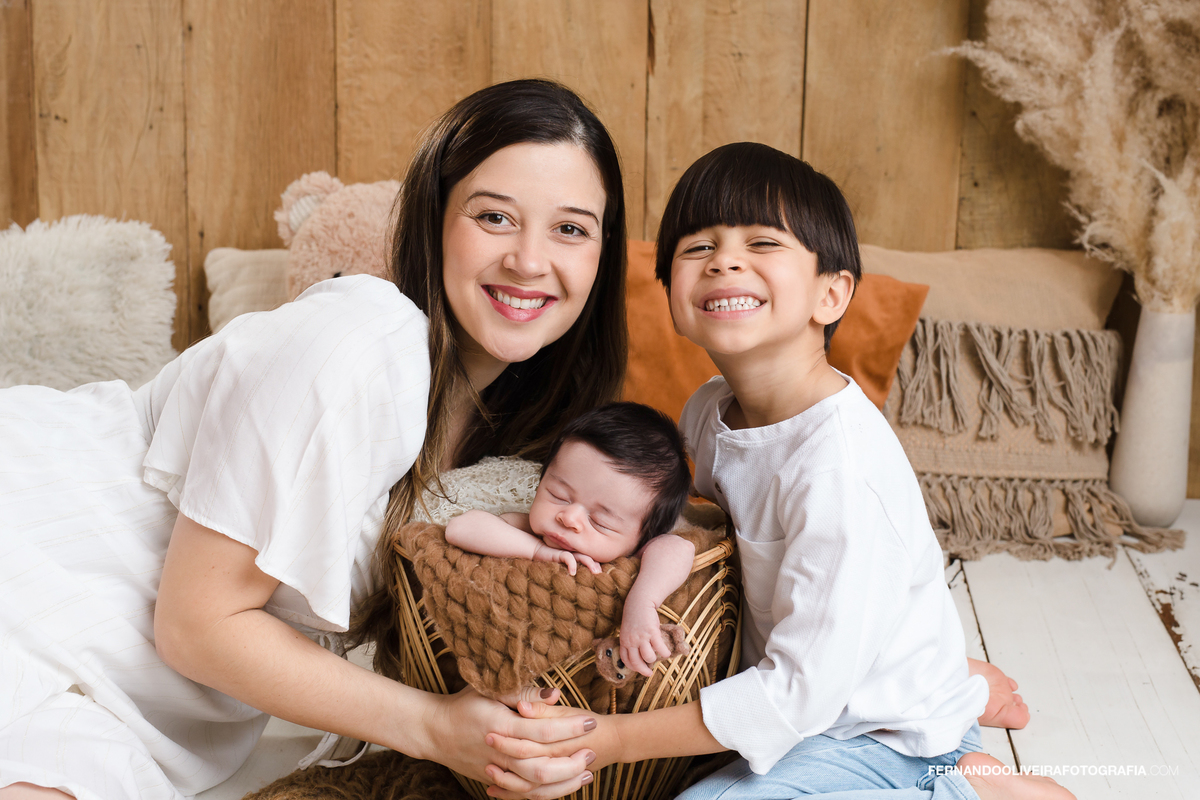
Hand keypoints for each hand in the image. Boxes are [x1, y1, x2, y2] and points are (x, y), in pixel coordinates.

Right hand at [429, 688, 595, 794]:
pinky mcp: (493, 781)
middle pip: (541, 767)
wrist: (434, 730)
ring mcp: (495, 770)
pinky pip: (522, 794)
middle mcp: (499, 752)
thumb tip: (556, 695)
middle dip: (570, 763)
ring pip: (533, 786)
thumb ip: (524, 692)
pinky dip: (544, 793)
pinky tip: (563, 787)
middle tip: (592, 752)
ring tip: (585, 773)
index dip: (569, 728)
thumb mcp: (490, 689)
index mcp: (501, 725)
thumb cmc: (464, 703)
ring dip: (562, 783)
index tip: (590, 721)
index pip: (542, 731)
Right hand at [532, 543, 600, 575]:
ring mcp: (566, 551)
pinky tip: (573, 572)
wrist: (534, 549)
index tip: (603, 574)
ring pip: (582, 556)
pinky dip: (572, 564)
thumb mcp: (561, 565)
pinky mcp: (558, 553)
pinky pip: (567, 557)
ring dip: (589, 563)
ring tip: (596, 571)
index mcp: (575, 555)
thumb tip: (576, 581)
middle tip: (603, 573)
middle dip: (596, 565)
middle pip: (588, 557)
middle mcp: (573, 552)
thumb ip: (569, 569)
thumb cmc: (548, 559)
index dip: (596, 565)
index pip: (589, 559)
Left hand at [619, 599, 670, 677]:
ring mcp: (641, 637)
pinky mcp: (652, 632)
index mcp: (623, 641)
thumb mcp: (627, 630)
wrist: (640, 601)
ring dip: (655, 659)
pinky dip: (664, 653)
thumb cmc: (635, 616)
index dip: (633, 667)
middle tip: (649, 673)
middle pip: (636, 662)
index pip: (626, 660)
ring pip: (648, 657)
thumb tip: (637, 653)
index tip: (640, 669)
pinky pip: (659, 648)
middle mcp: (631, 641)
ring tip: (660, 657)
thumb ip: (630, 641)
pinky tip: (666, 653)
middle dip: (643, 670)